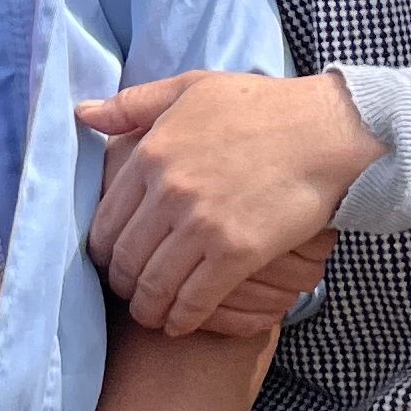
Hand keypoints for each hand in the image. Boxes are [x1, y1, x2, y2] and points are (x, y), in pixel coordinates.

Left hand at [81, 71, 377, 334]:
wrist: (327, 131)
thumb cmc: (262, 106)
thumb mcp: (191, 88)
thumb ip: (134, 104)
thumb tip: (83, 113)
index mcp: (151, 153)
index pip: (104, 222)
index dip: (102, 252)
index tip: (112, 263)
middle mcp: (168, 191)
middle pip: (124, 259)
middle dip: (121, 285)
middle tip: (131, 295)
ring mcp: (201, 223)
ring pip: (153, 285)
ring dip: (148, 309)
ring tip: (153, 316)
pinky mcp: (236, 251)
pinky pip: (194, 299)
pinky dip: (182, 319)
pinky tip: (182, 323)